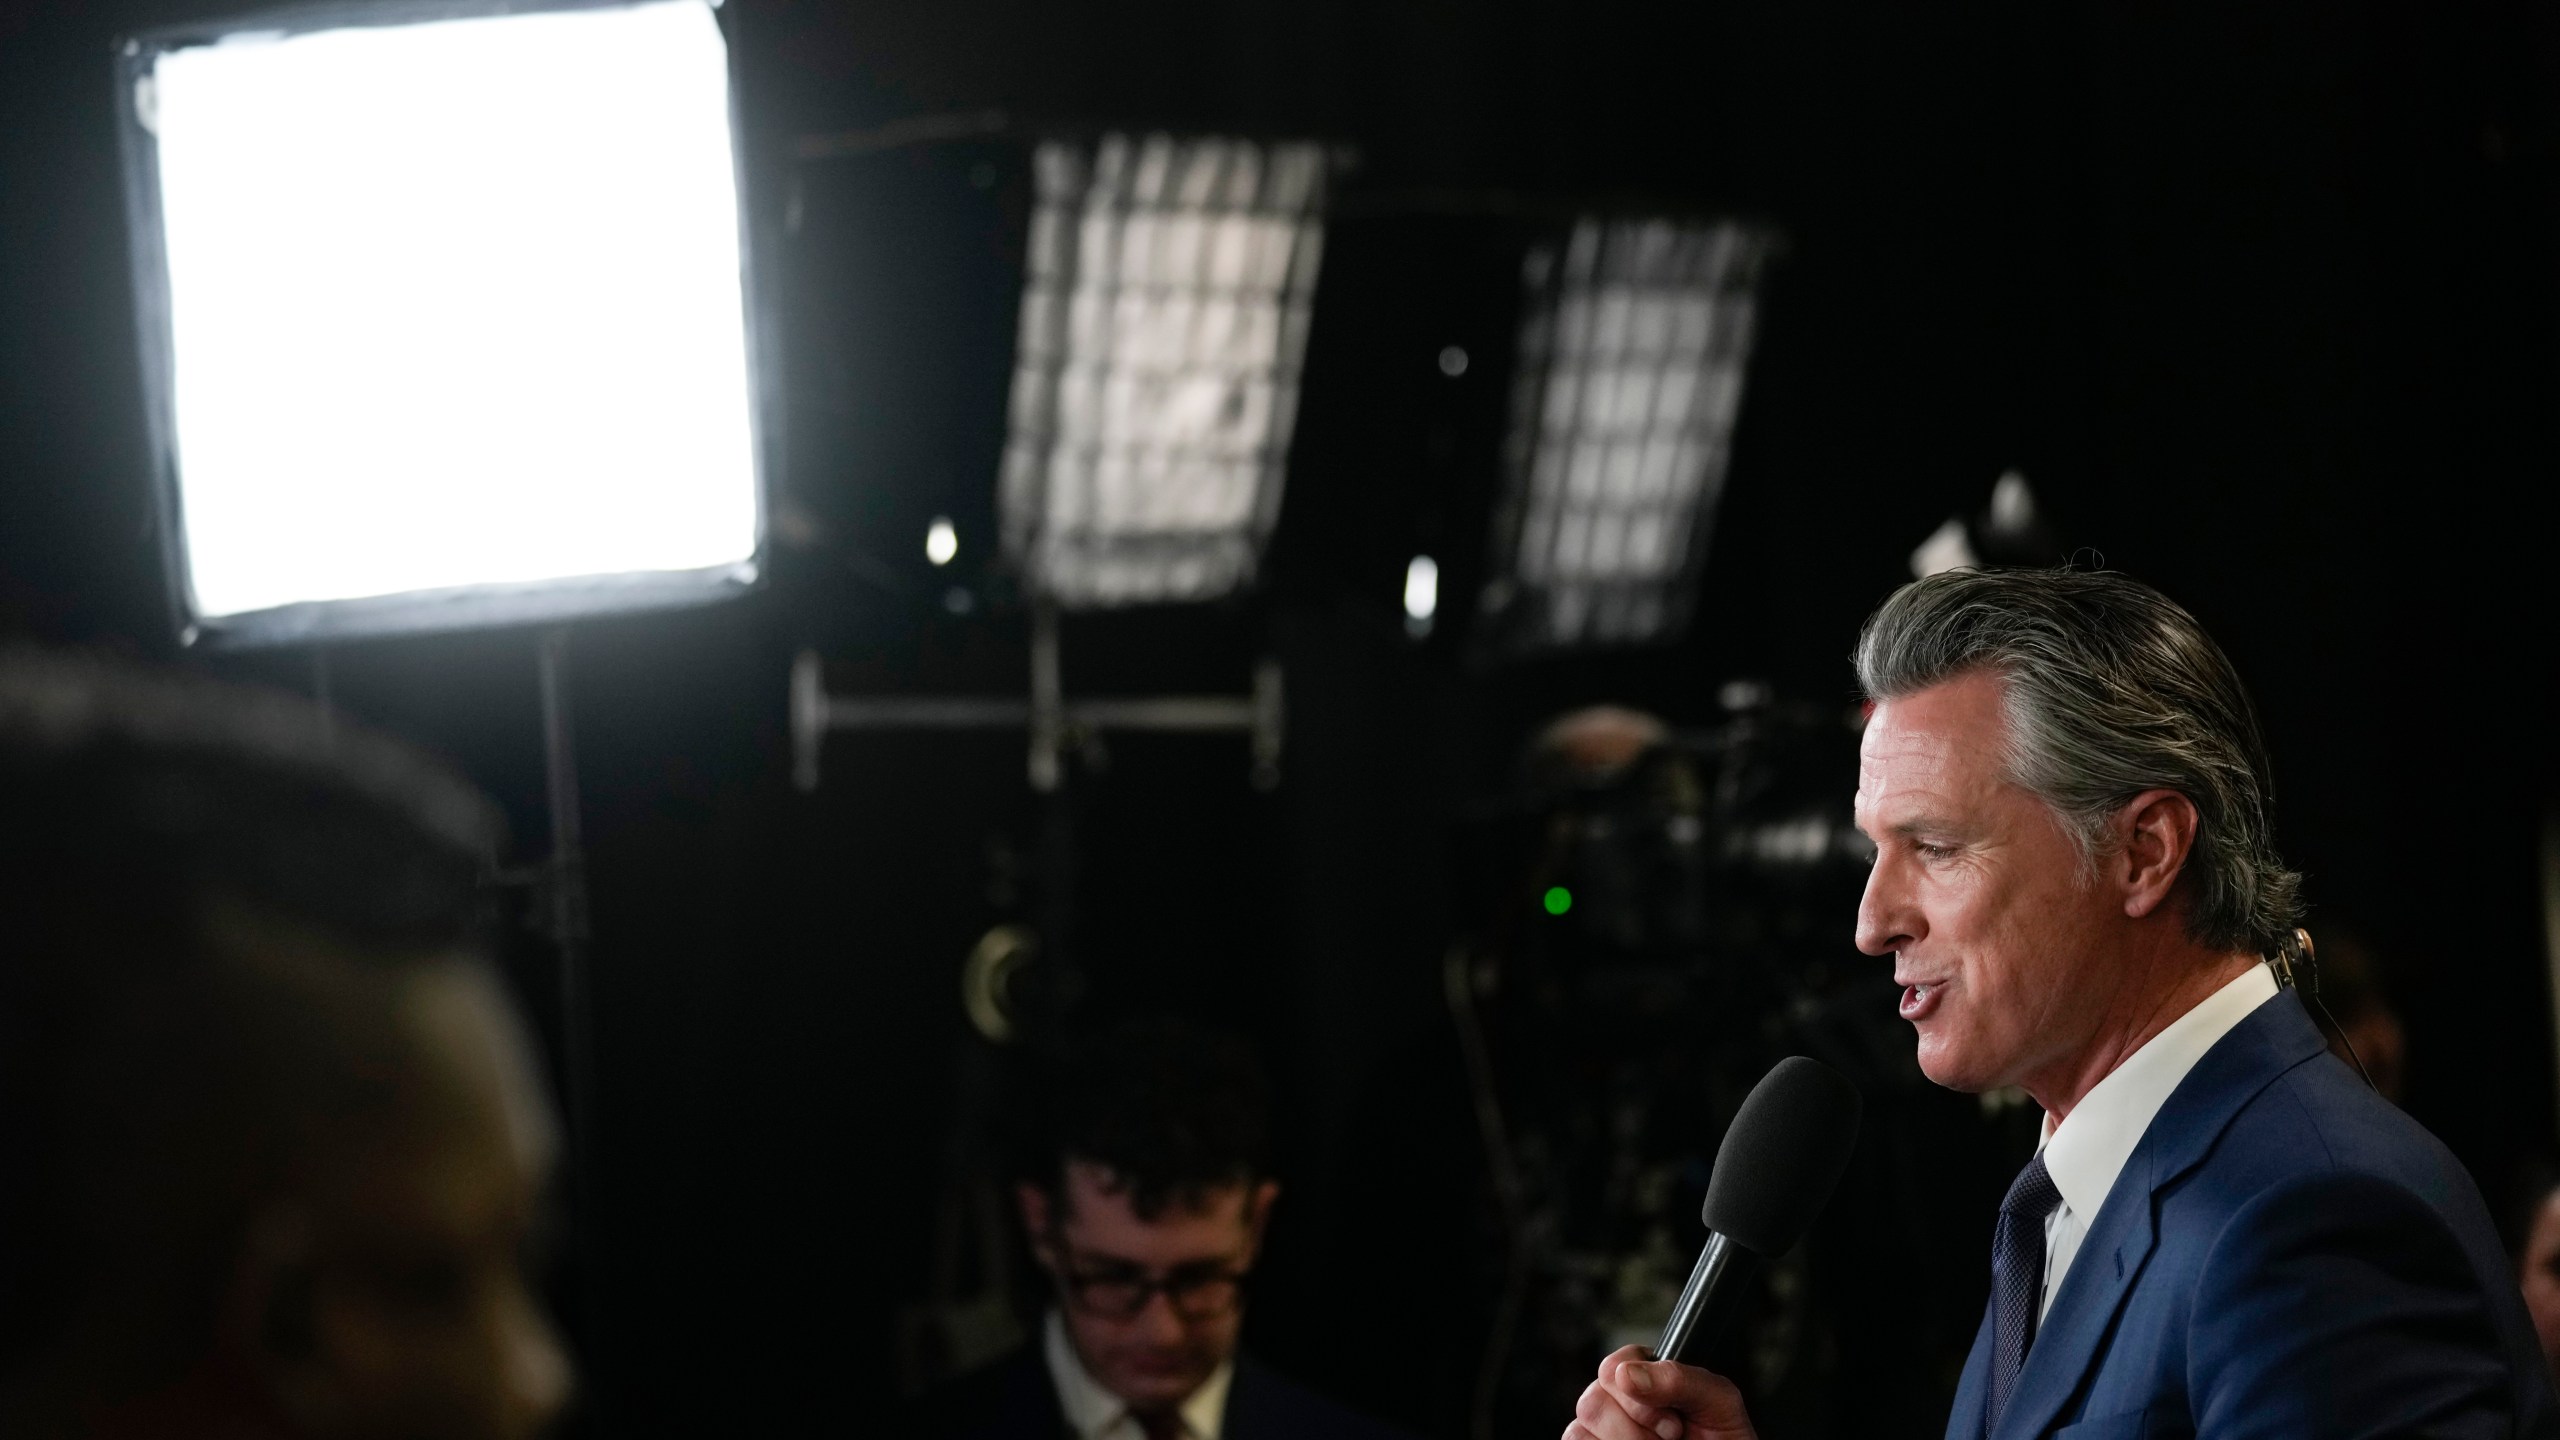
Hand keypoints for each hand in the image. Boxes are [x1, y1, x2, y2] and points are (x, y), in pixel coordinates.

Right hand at [1563, 1344, 1756, 1439]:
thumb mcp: (1718, 1401)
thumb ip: (1677, 1378)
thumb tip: (1626, 1373)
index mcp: (1646, 1376)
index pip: (1612, 1367)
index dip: (1637, 1394)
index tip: (1673, 1419)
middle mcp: (1619, 1401)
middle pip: (1592, 1401)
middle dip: (1635, 1426)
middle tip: (1671, 1438)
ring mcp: (1605, 1431)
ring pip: (1580, 1430)